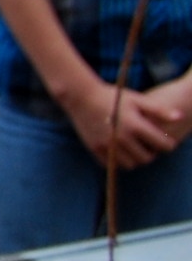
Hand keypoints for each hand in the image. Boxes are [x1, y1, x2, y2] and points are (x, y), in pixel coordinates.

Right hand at [59, 70, 179, 170]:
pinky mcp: (95, 148)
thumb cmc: (112, 96)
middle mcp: (121, 138)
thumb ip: (159, 110)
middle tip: (149, 145)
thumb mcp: (137, 99)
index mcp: (135, 125)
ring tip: (135, 148)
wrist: (81, 96)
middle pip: (146, 158)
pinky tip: (120, 149)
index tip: (165, 141)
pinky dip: (119, 160)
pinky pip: (112, 164)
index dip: (168, 144)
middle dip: (151, 153)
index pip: (161, 145)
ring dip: (136, 159)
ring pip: (130, 164)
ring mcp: (107, 145)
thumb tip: (180, 117)